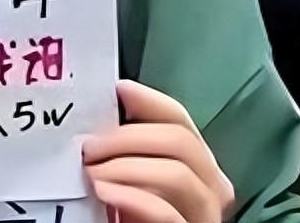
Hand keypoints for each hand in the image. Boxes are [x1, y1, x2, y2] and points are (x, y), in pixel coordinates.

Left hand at [84, 80, 233, 222]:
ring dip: (125, 167)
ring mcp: (205, 215)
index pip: (181, 119)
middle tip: (88, 147)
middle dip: (128, 137)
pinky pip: (167, 212)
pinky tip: (104, 192)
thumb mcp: (132, 177)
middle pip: (180, 141)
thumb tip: (98, 117)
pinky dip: (132, 197)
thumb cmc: (131, 214)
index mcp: (199, 165)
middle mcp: (212, 188)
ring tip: (90, 173)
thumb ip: (128, 152)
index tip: (117, 90)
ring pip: (178, 173)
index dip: (150, 100)